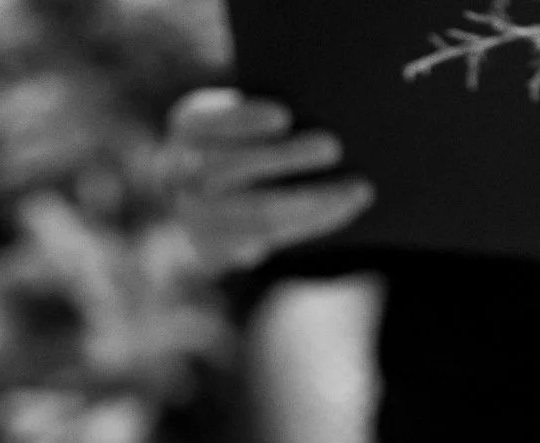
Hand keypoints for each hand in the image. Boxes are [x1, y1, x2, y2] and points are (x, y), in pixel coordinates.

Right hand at [162, 88, 373, 271]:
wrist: (221, 195)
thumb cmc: (253, 137)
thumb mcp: (251, 113)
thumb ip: (275, 111)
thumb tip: (332, 96)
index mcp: (188, 123)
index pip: (207, 121)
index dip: (243, 120)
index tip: (284, 116)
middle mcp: (181, 171)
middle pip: (232, 168)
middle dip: (286, 158)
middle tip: (334, 146)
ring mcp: (195, 214)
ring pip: (258, 213)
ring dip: (313, 201)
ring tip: (358, 189)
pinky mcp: (216, 248)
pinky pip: (270, 240)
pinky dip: (312, 223)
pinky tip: (343, 208)